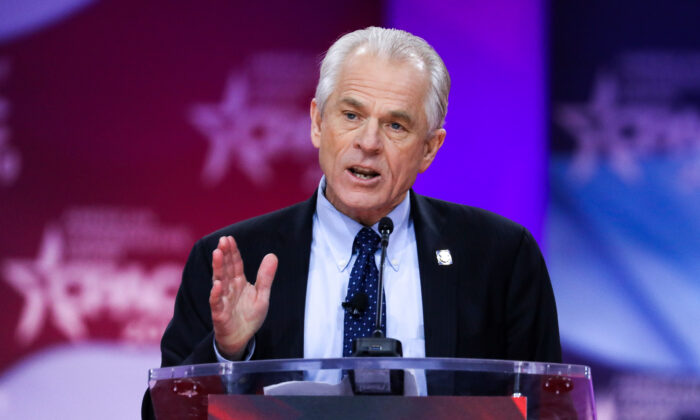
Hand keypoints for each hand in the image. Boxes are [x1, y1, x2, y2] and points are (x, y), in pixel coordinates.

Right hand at [209, 235, 277, 359]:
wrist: (242, 338)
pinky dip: (216, 294)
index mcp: (238, 282)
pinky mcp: (219, 314)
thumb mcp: (262, 295)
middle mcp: (228, 289)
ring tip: (217, 254)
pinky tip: (217, 285)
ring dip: (218, 268)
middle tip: (222, 241)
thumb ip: (266, 277)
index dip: (233, 252)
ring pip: (219, 282)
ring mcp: (222, 300)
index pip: (235, 264)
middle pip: (226, 269)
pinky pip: (216, 303)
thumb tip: (272, 255)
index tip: (229, 238)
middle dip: (224, 255)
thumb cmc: (250, 316)